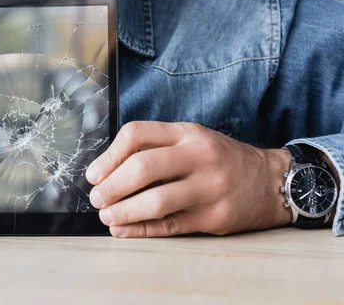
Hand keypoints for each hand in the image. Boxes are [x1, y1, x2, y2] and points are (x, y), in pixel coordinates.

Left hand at [85, 122, 291, 237]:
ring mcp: (209, 188)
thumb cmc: (220, 159)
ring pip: (155, 201)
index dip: (108, 156)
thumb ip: (155, 146)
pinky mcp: (214, 217)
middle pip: (142, 167)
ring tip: (106, 216)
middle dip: (111, 186)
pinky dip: (140, 230)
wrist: (271, 181)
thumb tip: (108, 168)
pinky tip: (123, 230)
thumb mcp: (192, 139)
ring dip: (123, 211)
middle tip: (96, 198)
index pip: (136, 134)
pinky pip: (170, 225)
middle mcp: (199, 157)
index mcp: (187, 133)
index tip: (94, 174)